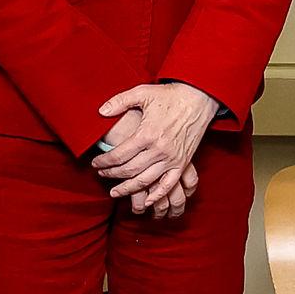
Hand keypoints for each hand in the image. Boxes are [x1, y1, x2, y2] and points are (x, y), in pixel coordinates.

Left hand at [95, 82, 218, 215]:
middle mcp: (159, 149)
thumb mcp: (142, 93)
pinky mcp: (182, 162)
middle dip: (112, 175)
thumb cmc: (170, 95)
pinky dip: (157, 195)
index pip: (119, 155)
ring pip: (146, 181)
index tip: (95, 163)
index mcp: (147, 134)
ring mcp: (172, 158)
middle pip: (129, 170)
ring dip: (128, 189)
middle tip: (101, 174)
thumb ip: (119, 101)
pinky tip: (147, 201)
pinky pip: (169, 184)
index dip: (104, 162)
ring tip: (115, 192)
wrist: (199, 98)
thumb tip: (101, 111)